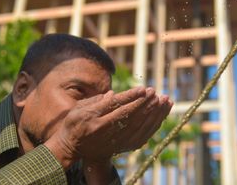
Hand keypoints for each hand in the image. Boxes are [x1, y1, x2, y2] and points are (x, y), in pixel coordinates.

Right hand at [45, 87, 172, 168]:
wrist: (72, 148)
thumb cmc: (75, 123)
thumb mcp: (78, 108)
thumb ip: (96, 100)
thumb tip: (113, 94)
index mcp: (93, 117)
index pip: (116, 105)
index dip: (131, 97)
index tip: (143, 89)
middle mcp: (104, 129)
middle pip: (130, 115)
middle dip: (144, 103)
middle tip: (155, 92)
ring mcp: (114, 140)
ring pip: (138, 126)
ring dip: (152, 113)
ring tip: (163, 100)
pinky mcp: (122, 146)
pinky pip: (142, 135)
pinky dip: (153, 125)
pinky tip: (162, 114)